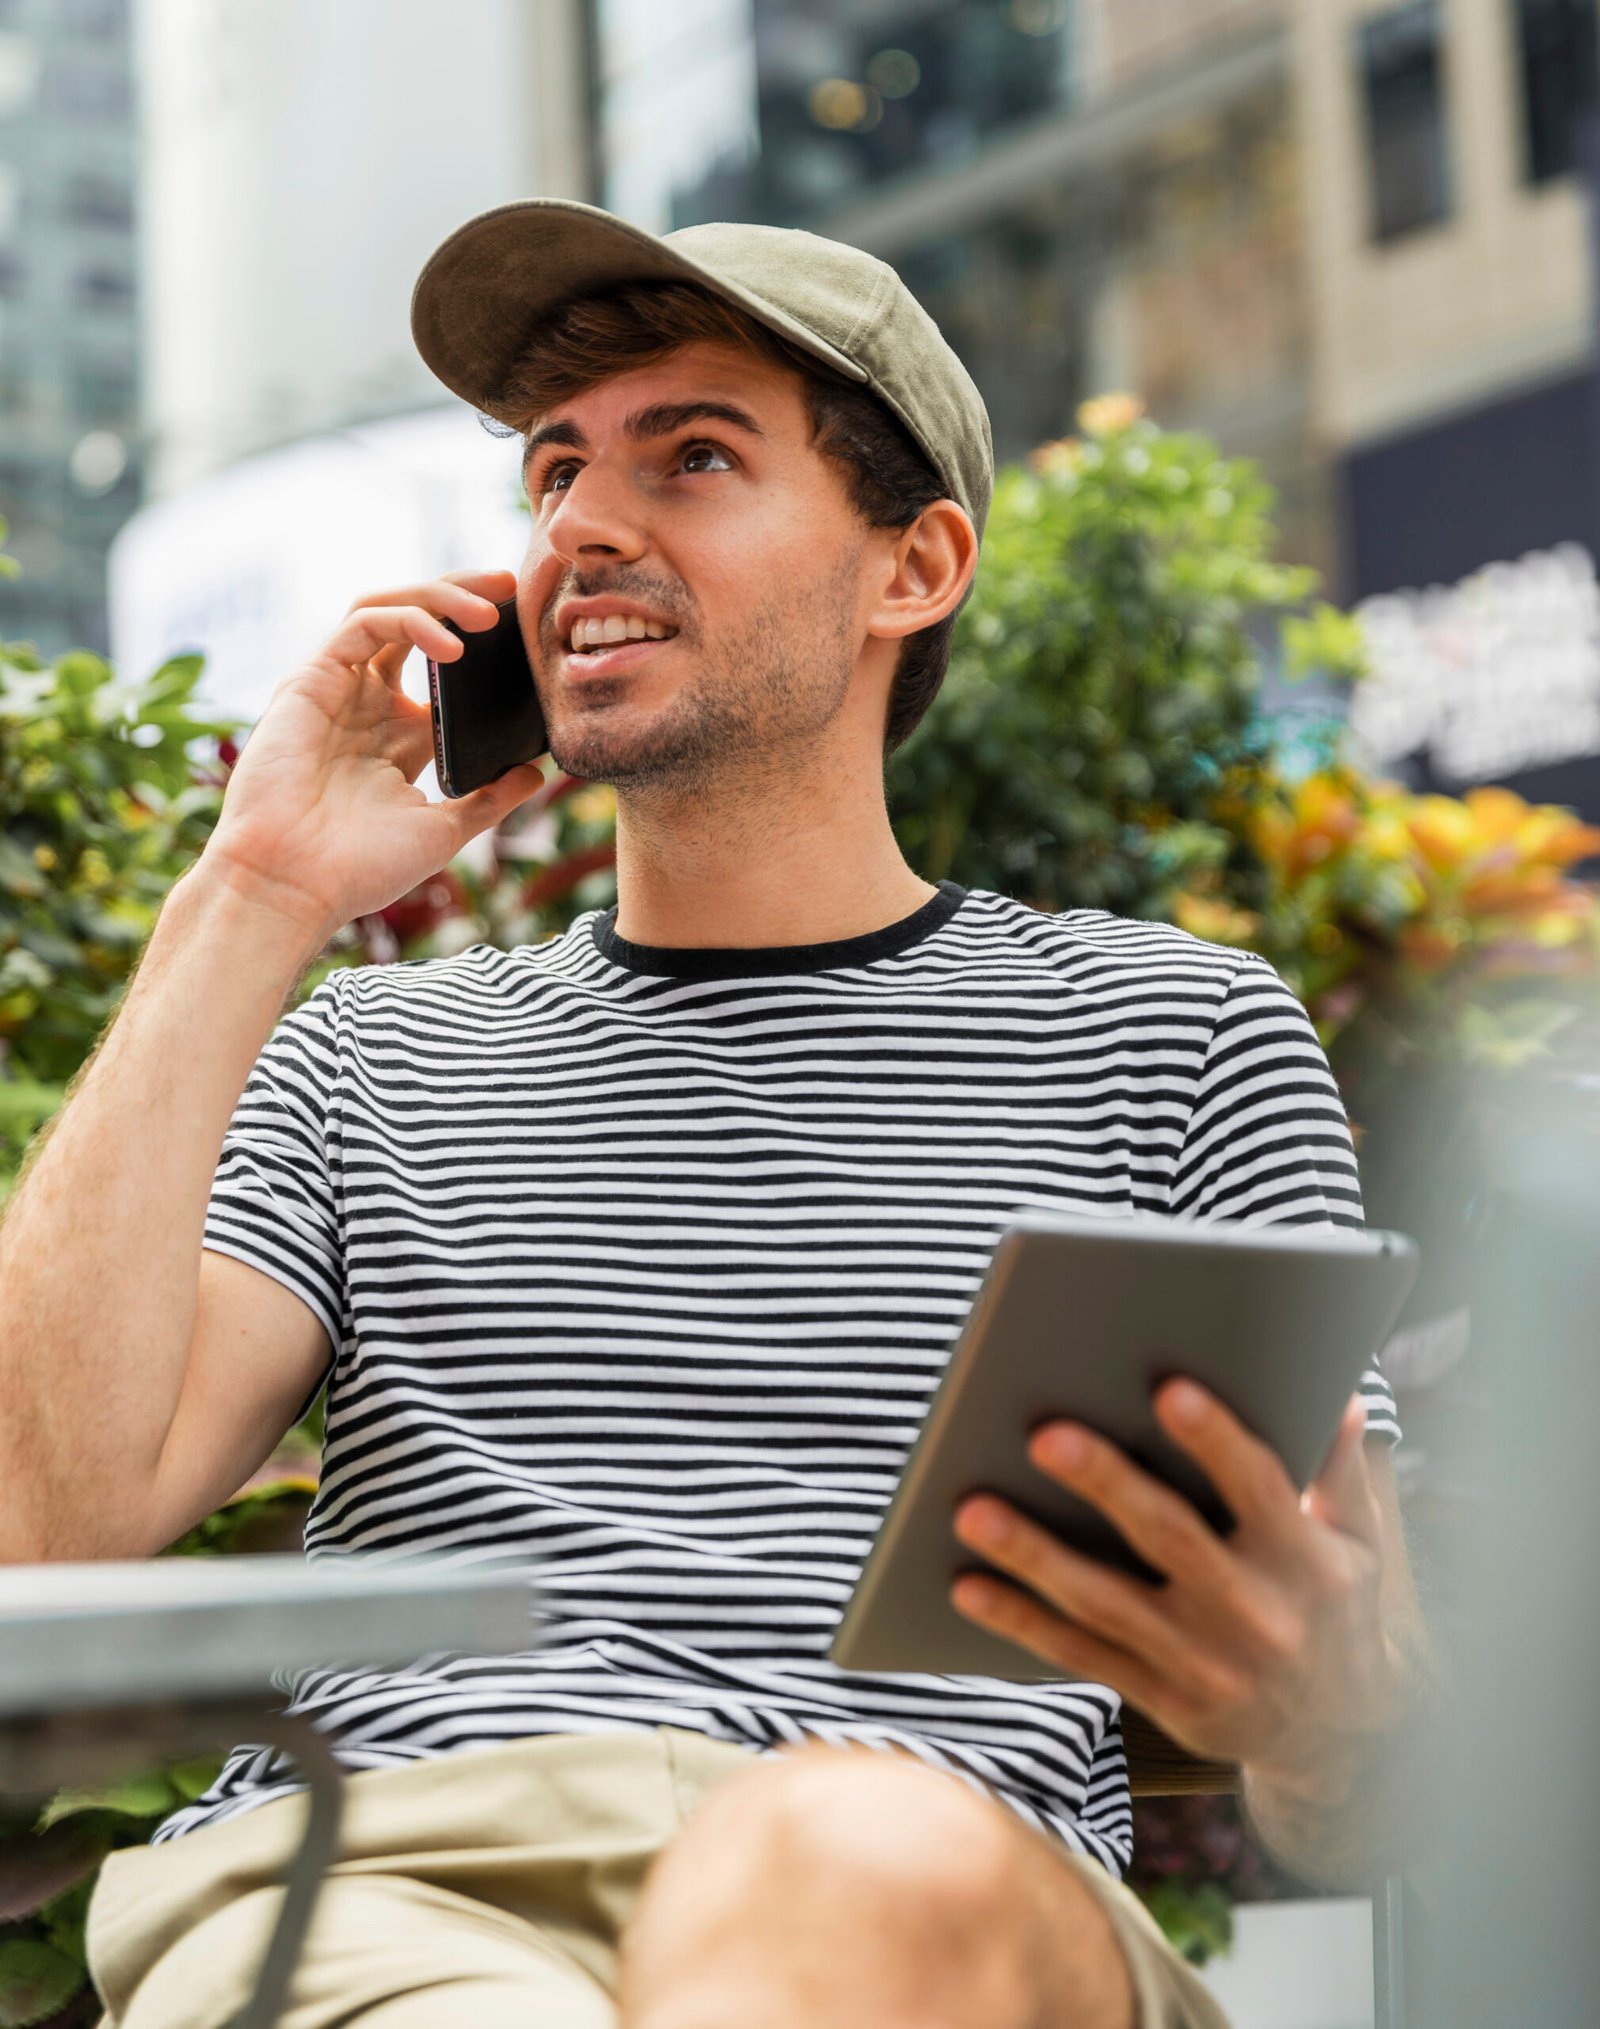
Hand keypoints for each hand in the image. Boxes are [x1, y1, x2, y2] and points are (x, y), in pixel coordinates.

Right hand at [198, 569, 548, 940]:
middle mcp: (366, 705)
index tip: (527, 635)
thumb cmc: (359, 869)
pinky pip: (364, 624)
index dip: (481, 643)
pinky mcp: (310, 680)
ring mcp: (336, 689)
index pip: (442, 668)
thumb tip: (537, 773)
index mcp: (397, 737)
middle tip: (511, 590)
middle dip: (462, 597)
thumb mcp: (444, 830)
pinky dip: (410, 622)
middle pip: (415, 623)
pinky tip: (451, 647)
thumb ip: (490, 799)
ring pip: (387, 609)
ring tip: (489, 610)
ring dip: (439, 599)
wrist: (296, 885)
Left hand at [950, 1383, 1406, 1801]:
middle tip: (1044, 1435)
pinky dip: (1021, 1623)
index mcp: (1304, 1560)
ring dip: (1035, 1556)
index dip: (1217, 1441)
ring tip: (971, 1508)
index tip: (1169, 1390)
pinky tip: (966, 1584)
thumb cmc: (1335, 1607)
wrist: (1341, 1740)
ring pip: (1107, 1604)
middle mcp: (1255, 1614)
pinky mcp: (1163, 1700)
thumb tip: (1340, 1388)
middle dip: (1106, 1484)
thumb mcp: (1358, 1540)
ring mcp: (1204, 1664)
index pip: (1260, 1489)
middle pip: (1170, 1539)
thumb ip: (1339, 1466)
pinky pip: (1082, 1657)